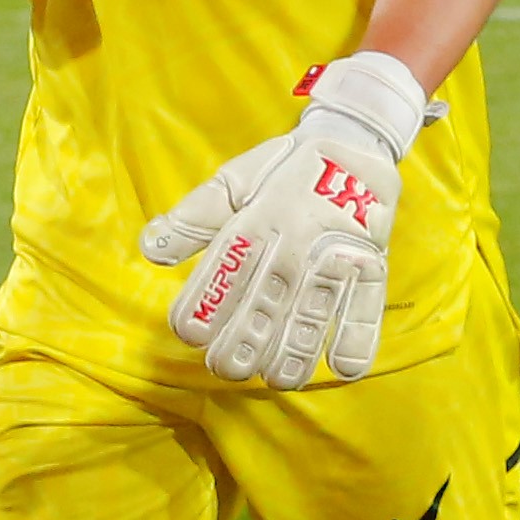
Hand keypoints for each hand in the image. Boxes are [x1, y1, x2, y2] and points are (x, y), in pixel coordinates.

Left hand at [140, 52, 429, 387]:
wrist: (354, 139)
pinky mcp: (372, 262)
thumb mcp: (233, 181)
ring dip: (296, 348)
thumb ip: (193, 218)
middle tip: (227, 369)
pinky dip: (358, 336)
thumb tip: (148, 249)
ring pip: (313, 307)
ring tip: (279, 379)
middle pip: (267, 297)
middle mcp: (295, 240)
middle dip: (245, 339)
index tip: (188, 334)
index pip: (226, 268)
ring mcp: (336, 253)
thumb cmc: (283, 169)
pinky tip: (342, 369)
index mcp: (256, 220)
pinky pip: (366, 302)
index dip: (205, 303)